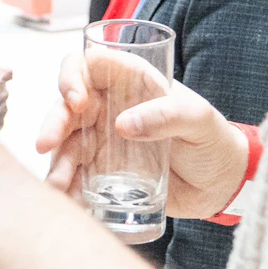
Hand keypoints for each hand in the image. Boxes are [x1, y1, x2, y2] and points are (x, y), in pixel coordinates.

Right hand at [36, 51, 249, 218]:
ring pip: (65, 145)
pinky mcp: (103, 173)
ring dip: (55, 163)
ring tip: (57, 186)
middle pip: (67, 107)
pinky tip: (67, 202)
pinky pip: (75, 177)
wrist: (221, 186)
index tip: (77, 101)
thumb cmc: (214, 141)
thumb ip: (168, 115)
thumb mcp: (200, 120)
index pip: (88, 66)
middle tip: (46, 146)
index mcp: (131, 83)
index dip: (73, 76)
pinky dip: (67, 188)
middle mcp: (110, 108)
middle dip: (52, 123)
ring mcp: (103, 142)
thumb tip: (123, 124)